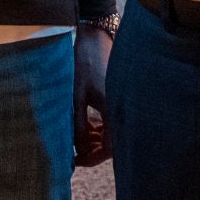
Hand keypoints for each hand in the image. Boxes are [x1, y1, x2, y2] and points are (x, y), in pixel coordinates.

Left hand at [73, 24, 113, 168]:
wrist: (94, 38)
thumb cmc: (84, 65)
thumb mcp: (77, 97)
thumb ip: (79, 125)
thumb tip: (79, 151)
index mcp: (114, 110)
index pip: (110, 148)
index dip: (93, 158)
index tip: (77, 161)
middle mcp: (122, 109)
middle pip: (113, 143)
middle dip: (95, 150)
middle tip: (76, 153)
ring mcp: (121, 104)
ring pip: (113, 133)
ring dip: (97, 140)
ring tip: (79, 139)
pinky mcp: (117, 99)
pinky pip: (112, 121)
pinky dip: (100, 128)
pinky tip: (88, 127)